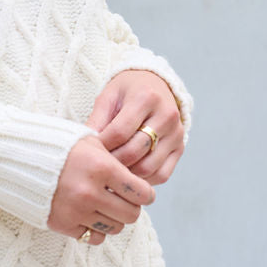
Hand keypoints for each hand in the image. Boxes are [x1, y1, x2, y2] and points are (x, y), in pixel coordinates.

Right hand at [48, 135, 154, 245]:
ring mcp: (76, 210)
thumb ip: (116, 158)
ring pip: (115, 228)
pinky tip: (91, 216)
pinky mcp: (63, 224)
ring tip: (107, 207)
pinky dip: (96, 230)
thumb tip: (139, 179)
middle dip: (132, 208)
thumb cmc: (59, 147)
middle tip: (125, 201)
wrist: (20, 159)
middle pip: (131, 214)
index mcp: (101, 167)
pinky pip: (93, 238)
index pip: (141, 192)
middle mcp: (90, 192)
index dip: (146, 194)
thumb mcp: (91, 142)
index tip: (143, 193)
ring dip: (115, 219)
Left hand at [86, 70, 184, 186]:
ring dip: (127, 174)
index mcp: (146, 97)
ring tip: (111, 171)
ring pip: (148, 167)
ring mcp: (177, 133)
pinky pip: (162, 175)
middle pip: (134, 152)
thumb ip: (97, 120)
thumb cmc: (127, 92)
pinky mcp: (180, 148)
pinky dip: (144, 180)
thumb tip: (85, 147)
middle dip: (112, 162)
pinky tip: (129, 174)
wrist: (155, 86)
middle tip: (98, 166)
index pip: (119, 132)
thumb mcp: (108, 96)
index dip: (102, 146)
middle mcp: (167, 115)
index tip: (89, 151)